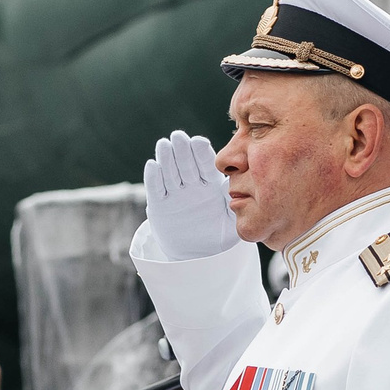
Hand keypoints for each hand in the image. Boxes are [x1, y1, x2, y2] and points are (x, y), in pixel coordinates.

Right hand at [142, 130, 238, 259]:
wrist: (200, 253)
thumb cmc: (220, 235)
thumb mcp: (231, 222)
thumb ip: (234, 206)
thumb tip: (237, 189)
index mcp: (210, 185)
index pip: (205, 165)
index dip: (201, 153)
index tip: (198, 141)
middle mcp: (192, 186)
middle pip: (186, 164)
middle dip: (182, 150)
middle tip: (178, 136)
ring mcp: (175, 194)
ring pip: (170, 173)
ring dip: (166, 158)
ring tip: (163, 144)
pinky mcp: (160, 206)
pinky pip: (156, 190)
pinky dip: (153, 179)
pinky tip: (152, 165)